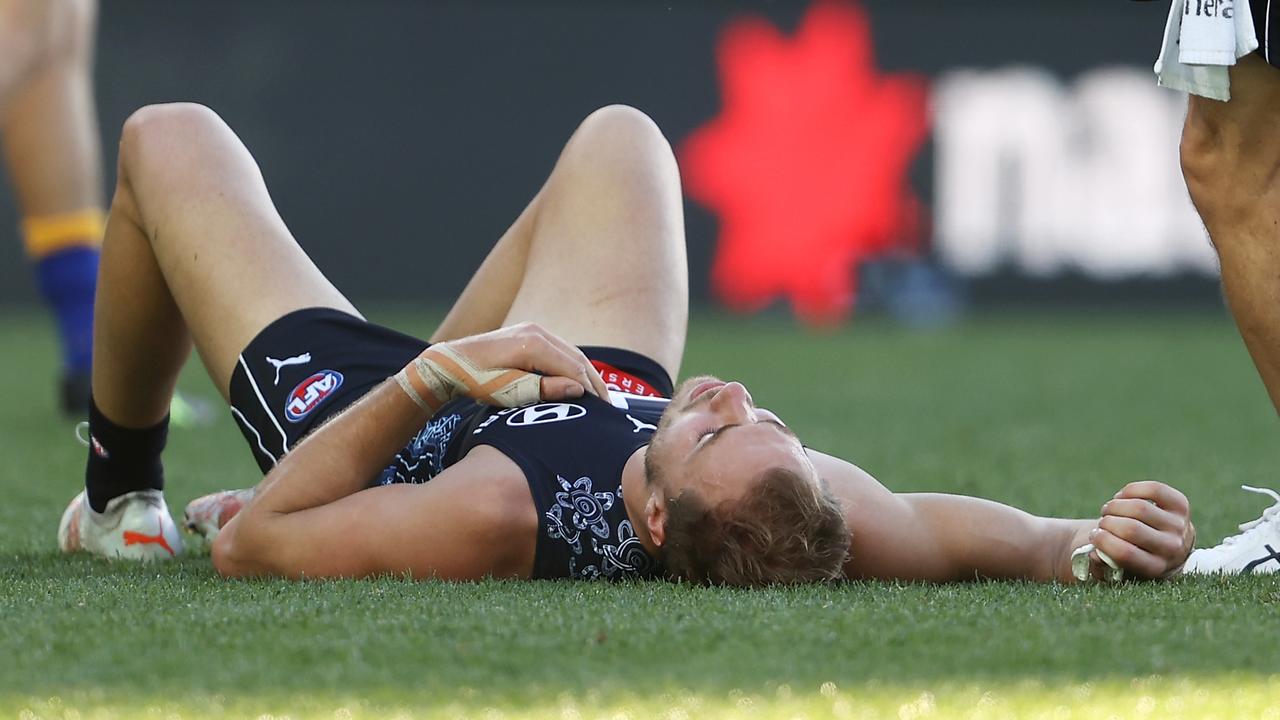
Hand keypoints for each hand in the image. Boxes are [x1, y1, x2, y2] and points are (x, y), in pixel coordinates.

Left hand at [397, 322, 610, 410]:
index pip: (574, 368)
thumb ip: (544, 389)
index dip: (591, 390)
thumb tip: (578, 389)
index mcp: (534, 344)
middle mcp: (538, 331)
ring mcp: (534, 330)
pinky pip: (560, 350)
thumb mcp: (510, 391)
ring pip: (571, 353)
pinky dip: (573, 366)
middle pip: (577, 358)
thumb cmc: (477, 381)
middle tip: (609, 408)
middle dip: (595, 383)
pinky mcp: (530, 334)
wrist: (450, 362)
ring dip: (587, 374)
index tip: (604, 411)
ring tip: (600, 398)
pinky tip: (580, 382)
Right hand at [1086, 481, 1194, 579]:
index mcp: (1155, 568)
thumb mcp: (1118, 569)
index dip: (1102, 541)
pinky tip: (1122, 498)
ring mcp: (1179, 525)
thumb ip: (1101, 566)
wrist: (1169, 548)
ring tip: (1109, 510)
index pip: (1125, 553)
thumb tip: (1095, 553)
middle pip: (1131, 529)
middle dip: (1107, 522)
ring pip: (1140, 508)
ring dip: (1115, 506)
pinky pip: (1154, 490)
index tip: (1093, 535)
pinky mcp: (1181, 505)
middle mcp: (1171, 548)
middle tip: (1102, 522)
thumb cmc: (1133, 556)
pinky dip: (1130, 490)